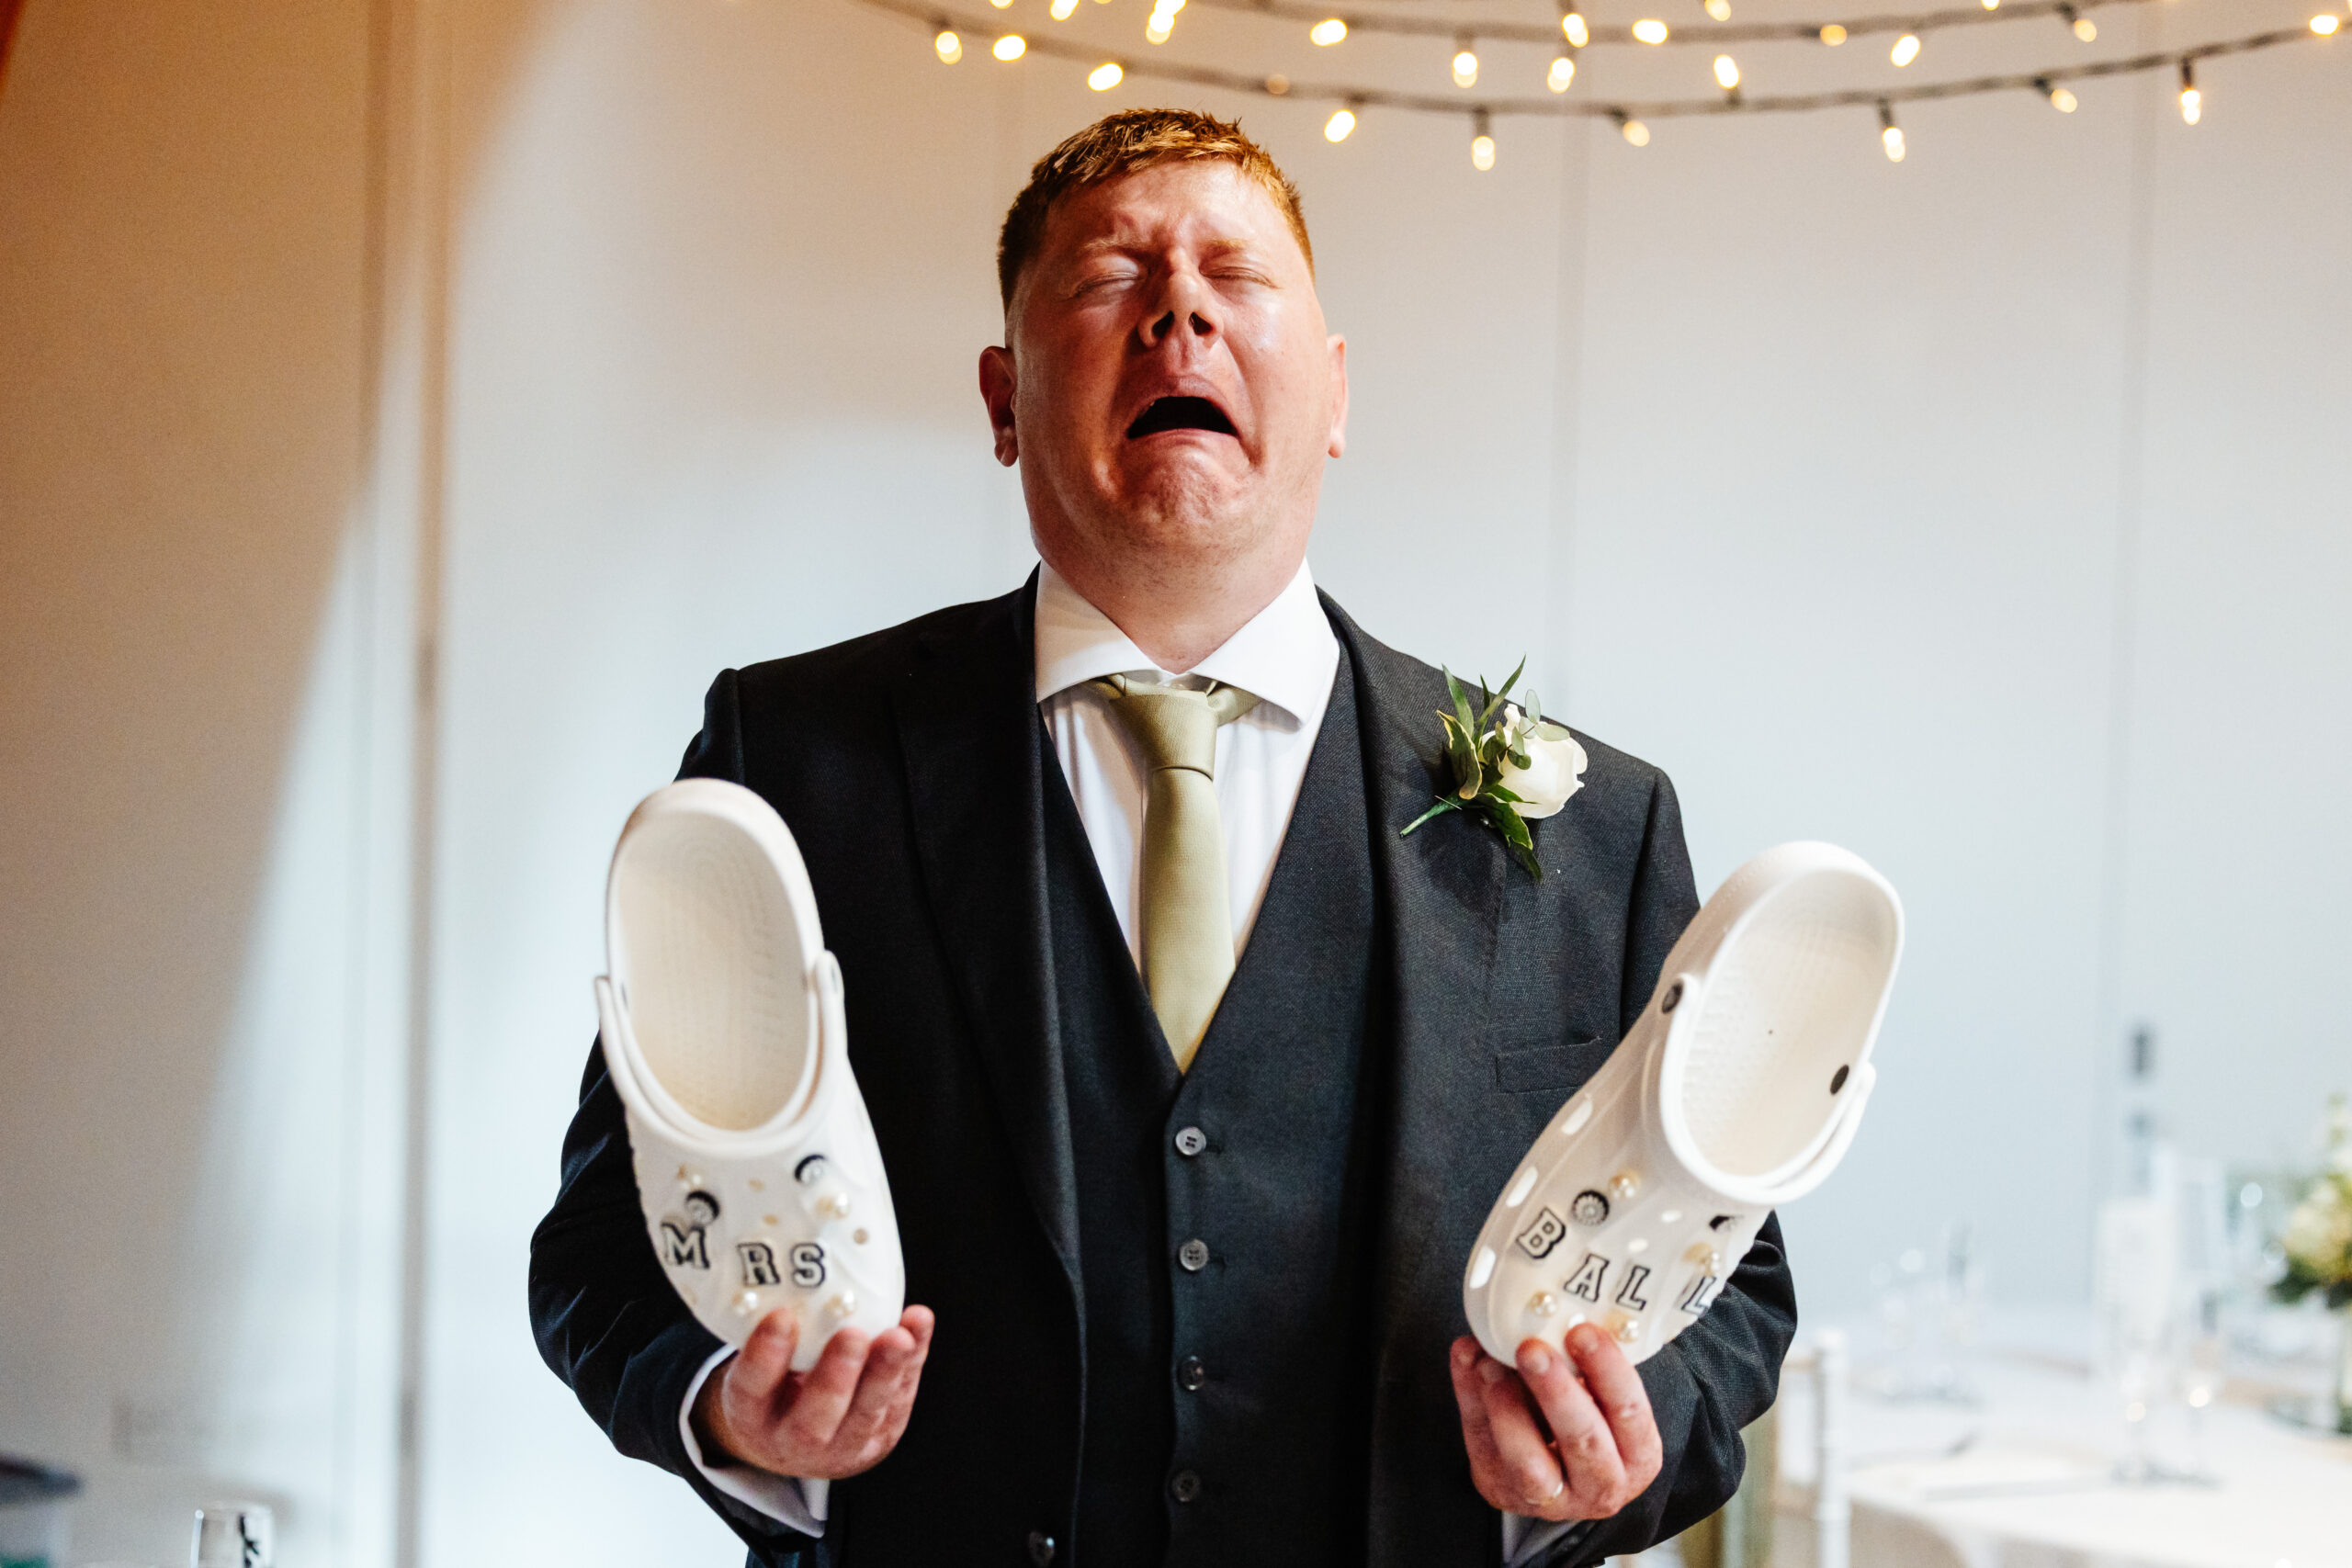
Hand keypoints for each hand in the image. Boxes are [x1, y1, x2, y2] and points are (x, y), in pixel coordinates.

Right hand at [694, 1305, 934, 1479]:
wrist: (790, 1440)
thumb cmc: (774, 1383)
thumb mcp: (756, 1362)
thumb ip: (775, 1329)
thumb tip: (798, 1268)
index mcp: (749, 1416)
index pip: (752, 1388)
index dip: (765, 1355)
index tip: (781, 1316)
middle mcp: (790, 1441)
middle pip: (813, 1421)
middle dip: (836, 1377)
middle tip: (852, 1335)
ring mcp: (840, 1447)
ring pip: (865, 1416)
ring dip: (886, 1373)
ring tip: (900, 1336)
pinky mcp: (878, 1438)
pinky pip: (898, 1400)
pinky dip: (911, 1362)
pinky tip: (917, 1325)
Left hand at [1448, 1323, 1662, 1521]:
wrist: (1558, 1475)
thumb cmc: (1588, 1422)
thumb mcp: (1601, 1397)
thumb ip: (1581, 1361)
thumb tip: (1547, 1313)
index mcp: (1638, 1454)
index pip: (1629, 1412)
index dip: (1608, 1370)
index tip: (1582, 1331)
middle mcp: (1602, 1484)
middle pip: (1583, 1440)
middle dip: (1555, 1391)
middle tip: (1531, 1348)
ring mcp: (1551, 1498)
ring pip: (1528, 1461)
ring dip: (1506, 1406)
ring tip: (1490, 1363)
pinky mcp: (1503, 1490)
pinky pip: (1483, 1447)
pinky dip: (1471, 1401)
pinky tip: (1468, 1362)